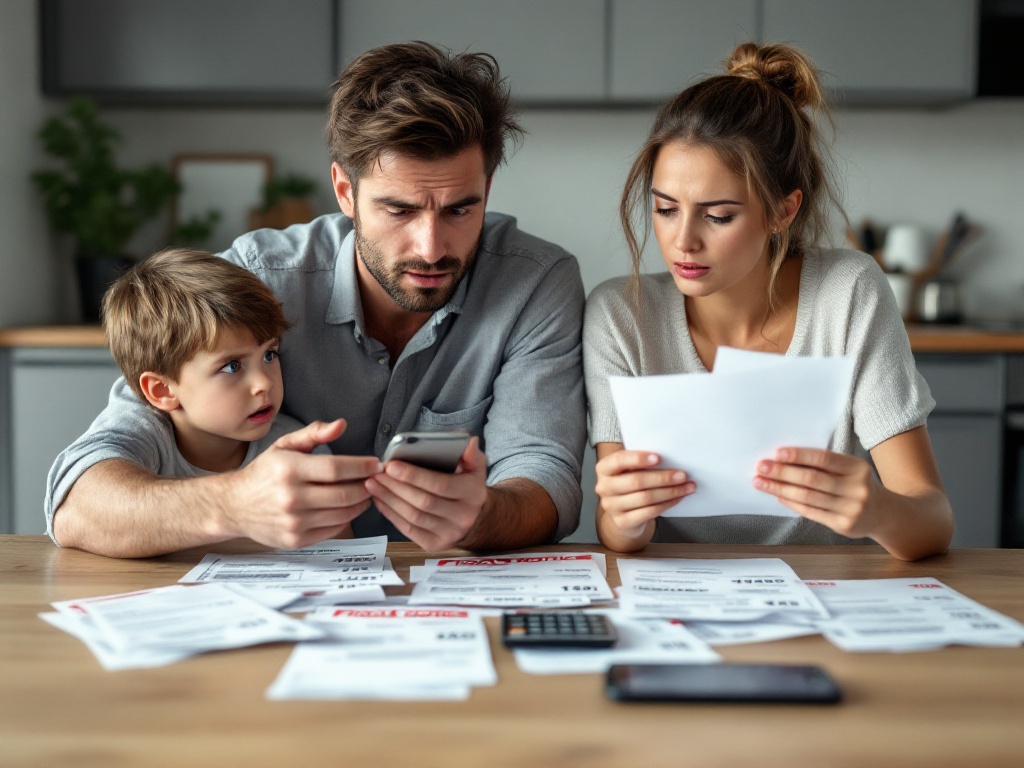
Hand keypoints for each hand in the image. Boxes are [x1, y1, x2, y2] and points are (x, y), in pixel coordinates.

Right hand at [221, 419, 379, 548]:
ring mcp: (293, 522)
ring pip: (342, 514)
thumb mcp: (284, 446)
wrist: (235, 506)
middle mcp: (291, 497)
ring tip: (366, 492)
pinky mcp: (295, 539)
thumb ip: (314, 433)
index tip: (377, 464)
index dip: (361, 467)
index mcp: (289, 469)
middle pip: (343, 495)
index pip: (335, 469)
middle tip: (376, 479)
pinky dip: (346, 519)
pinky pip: (332, 530)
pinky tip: (349, 507)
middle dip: (366, 487)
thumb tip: (341, 425)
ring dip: (361, 503)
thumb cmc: (264, 473)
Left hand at [366, 436, 488, 551]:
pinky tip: (379, 500)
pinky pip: (408, 529)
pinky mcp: (434, 544)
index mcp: (472, 494)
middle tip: (377, 474)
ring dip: (389, 499)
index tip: (391, 465)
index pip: (441, 485)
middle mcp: (463, 517)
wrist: (473, 519)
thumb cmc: (467, 486)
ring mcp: (448, 533)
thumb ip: (471, 453)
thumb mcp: (475, 468)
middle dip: (396, 487)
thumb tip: (468, 441)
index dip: (414, 476)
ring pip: (413, 516)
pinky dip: (390, 514)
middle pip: (423, 502)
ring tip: (372, 484)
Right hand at [595, 449, 693, 541]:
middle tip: (682, 475)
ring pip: (645, 498)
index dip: (639, 458)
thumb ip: (641, 462)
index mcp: (604, 469)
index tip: (659, 458)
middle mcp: (604, 487)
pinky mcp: (622, 521)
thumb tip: (670, 458)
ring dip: (670, 492)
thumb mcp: (629, 469)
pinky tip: (677, 498)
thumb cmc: (630, 484)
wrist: (623, 513)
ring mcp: (612, 506)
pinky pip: (649, 512)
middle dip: (662, 478)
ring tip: (686, 487)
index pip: (619, 460)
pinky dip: (667, 504)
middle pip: (636, 481)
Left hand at [753, 447, 880, 538]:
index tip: (776, 453)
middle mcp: (856, 487)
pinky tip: (778, 496)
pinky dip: (791, 503)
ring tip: (761, 483)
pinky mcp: (843, 525)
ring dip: (780, 489)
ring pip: (808, 497)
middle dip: (782, 472)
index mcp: (857, 468)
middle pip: (812, 478)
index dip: (798, 455)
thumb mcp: (849, 470)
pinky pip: (810, 512)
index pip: (823, 458)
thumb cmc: (856, 485)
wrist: (882, 514)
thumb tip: (783, 460)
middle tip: (761, 467)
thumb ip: (824, 465)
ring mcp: (851, 508)